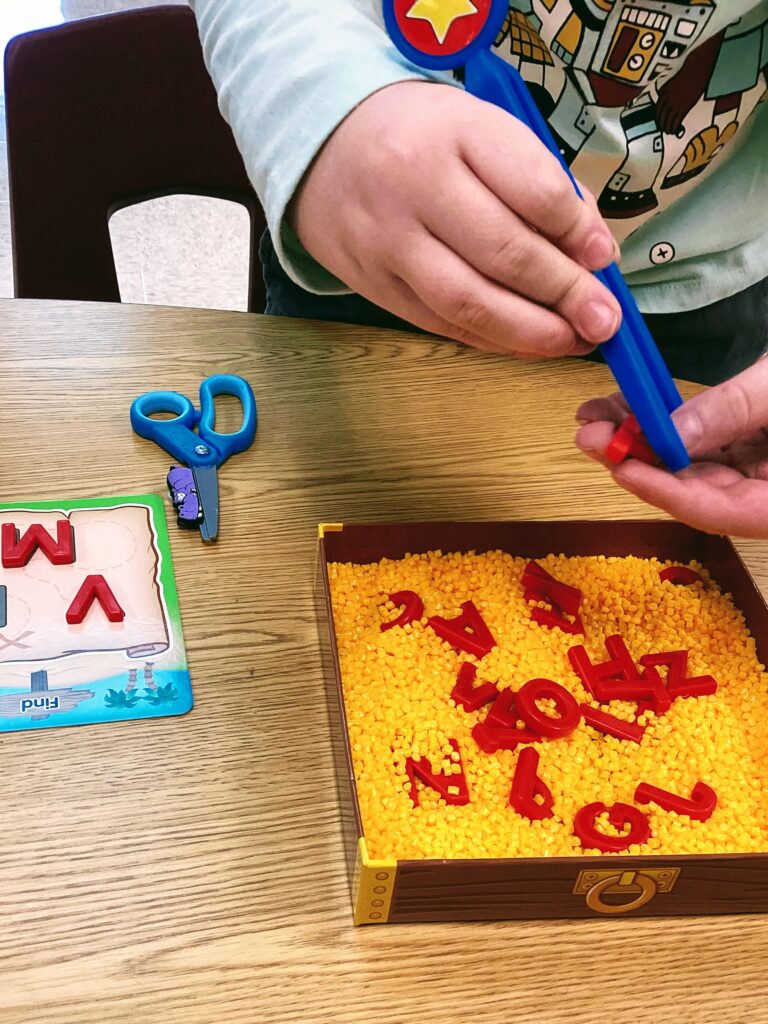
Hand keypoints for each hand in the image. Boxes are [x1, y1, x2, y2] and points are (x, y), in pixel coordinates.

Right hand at [291, 82, 620, 357]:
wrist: (325, 151)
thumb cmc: (422, 139)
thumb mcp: (481, 129)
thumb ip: (538, 183)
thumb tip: (591, 254)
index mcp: (456, 132)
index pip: (533, 190)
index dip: (578, 233)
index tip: (603, 257)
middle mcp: (416, 186)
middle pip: (505, 253)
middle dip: (565, 294)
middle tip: (603, 319)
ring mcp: (390, 243)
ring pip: (470, 302)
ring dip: (531, 332)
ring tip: (573, 340)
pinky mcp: (376, 286)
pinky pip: (443, 324)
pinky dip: (493, 339)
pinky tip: (526, 341)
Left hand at [575, 360, 767, 537]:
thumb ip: (734, 410)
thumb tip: (673, 432)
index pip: (717, 513)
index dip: (664, 492)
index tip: (622, 468)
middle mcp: (763, 496)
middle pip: (692, 492)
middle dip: (636, 462)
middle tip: (593, 435)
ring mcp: (755, 473)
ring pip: (688, 467)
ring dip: (639, 442)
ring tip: (598, 417)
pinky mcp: (748, 450)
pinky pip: (699, 445)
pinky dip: (662, 429)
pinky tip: (626, 410)